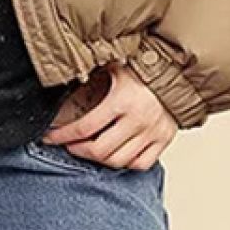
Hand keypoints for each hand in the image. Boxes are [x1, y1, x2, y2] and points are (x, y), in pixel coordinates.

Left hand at [39, 60, 177, 170]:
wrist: (178, 71)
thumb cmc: (145, 67)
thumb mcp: (114, 65)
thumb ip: (91, 71)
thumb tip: (65, 71)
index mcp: (122, 101)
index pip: (85, 127)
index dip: (63, 136)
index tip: (51, 137)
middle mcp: (138, 120)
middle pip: (99, 150)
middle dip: (77, 150)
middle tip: (68, 145)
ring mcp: (152, 133)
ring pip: (118, 161)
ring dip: (98, 160)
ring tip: (88, 150)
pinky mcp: (163, 140)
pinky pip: (141, 164)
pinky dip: (125, 164)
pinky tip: (114, 155)